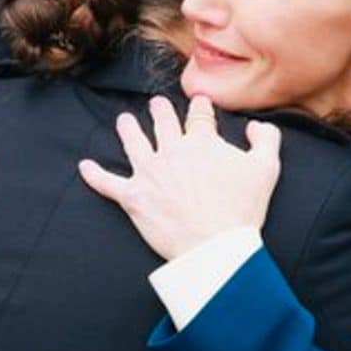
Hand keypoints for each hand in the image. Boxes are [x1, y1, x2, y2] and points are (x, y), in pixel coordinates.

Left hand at [78, 95, 281, 261]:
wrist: (215, 246)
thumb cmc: (242, 209)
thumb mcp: (266, 168)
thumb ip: (266, 139)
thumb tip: (255, 126)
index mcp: (202, 141)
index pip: (199, 116)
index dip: (199, 107)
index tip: (198, 103)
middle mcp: (172, 151)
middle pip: (162, 122)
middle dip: (160, 110)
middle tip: (156, 104)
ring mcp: (150, 173)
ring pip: (133, 142)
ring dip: (127, 129)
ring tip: (124, 121)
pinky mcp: (133, 197)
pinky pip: (107, 183)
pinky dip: (94, 175)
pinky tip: (84, 166)